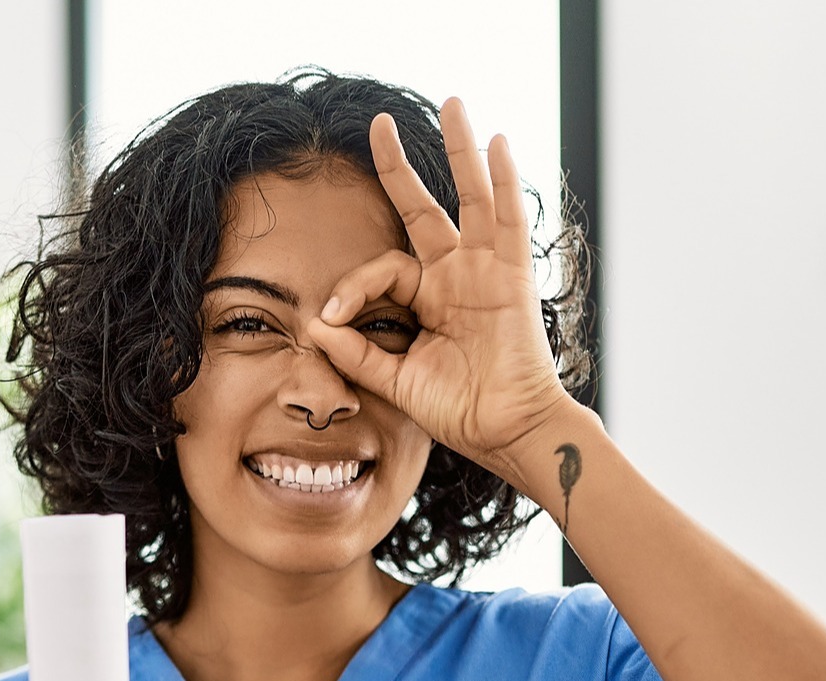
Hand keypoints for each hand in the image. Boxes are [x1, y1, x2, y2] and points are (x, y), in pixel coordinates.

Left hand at [310, 97, 573, 474]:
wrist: (503, 433)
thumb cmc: (457, 411)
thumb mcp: (394, 380)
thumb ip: (356, 353)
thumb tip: (315, 324)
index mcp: (427, 300)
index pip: (383, 268)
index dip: (354, 286)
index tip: (333, 318)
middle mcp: (456, 276)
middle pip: (425, 206)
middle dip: (402, 166)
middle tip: (379, 122)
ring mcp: (485, 271)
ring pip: (470, 197)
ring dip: (460, 150)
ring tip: (453, 102)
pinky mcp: (511, 276)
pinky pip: (507, 219)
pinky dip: (503, 180)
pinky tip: (496, 142)